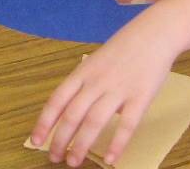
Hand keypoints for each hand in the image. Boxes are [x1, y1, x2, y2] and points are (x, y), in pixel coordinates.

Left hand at [31, 11, 181, 166]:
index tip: (35, 141)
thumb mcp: (96, 61)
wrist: (154, 33)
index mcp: (83, 72)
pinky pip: (127, 124)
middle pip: (72, 114)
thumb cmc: (123, 49)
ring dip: (82, 145)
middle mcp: (96, 81)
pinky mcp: (140, 96)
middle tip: (54, 158)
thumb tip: (71, 111)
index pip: (57, 100)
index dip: (44, 122)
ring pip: (94, 121)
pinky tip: (111, 159)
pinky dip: (117, 143)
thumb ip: (84, 84)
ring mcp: (118, 89)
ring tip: (74, 162)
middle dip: (60, 139)